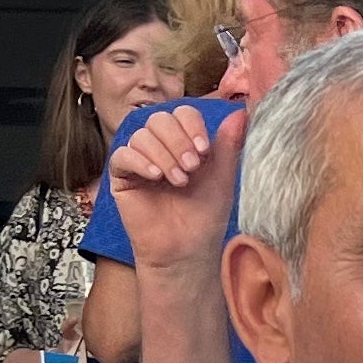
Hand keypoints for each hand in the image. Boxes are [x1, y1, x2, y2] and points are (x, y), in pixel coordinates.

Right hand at [105, 106, 243, 276]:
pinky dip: (140, 161)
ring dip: (163, 155)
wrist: (187, 249)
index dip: (192, 125)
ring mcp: (139, 160)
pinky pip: (122, 155)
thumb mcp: (222, 176)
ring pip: (141, 136)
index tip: (204, 150)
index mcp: (185, 142)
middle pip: (159, 119)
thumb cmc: (205, 216)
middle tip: (192, 168)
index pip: (182, 113)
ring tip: (179, 181)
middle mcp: (160, 147)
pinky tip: (156, 177)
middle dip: (178, 140)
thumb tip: (240, 112)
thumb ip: (228, 144)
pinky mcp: (122, 177)